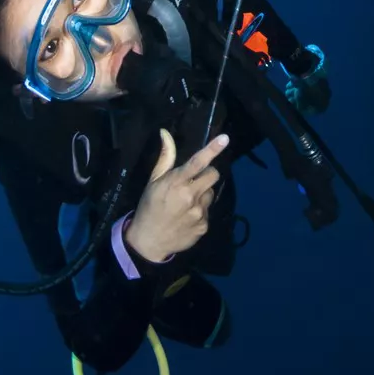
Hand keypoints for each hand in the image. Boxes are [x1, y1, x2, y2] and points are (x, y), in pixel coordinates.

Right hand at [125, 130, 228, 263]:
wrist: (148, 241)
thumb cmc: (149, 207)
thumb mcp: (153, 182)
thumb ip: (165, 158)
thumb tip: (165, 133)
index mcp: (175, 183)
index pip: (197, 162)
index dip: (212, 149)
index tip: (225, 139)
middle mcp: (190, 196)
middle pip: (214, 175)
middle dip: (207, 174)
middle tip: (194, 181)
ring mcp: (199, 212)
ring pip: (210, 193)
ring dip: (202, 194)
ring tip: (186, 203)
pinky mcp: (204, 226)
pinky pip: (208, 211)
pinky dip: (200, 211)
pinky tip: (187, 217)